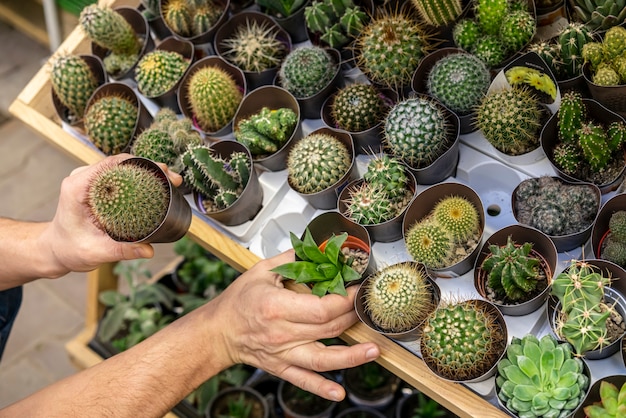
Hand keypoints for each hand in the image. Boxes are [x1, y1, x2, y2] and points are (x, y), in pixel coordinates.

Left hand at [42, 154, 182, 276]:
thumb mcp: (94, 252)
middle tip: (173, 179)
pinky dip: (140, 179)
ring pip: (123, 168)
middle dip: (150, 167)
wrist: (55, 250)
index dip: (140, 164)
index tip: (162, 171)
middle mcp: (83, 178)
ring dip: (148, 172)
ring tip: (170, 181)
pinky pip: (121, 177)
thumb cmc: (68, 249)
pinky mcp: (97, 187)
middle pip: (121, 163)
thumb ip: (121, 251)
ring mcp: (90, 181)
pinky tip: (156, 187)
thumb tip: (149, 250)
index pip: (112, 164)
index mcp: (77, 187)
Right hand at [206, 250, 380, 401]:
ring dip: (351, 357)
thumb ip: (292, 259)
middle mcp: (281, 333)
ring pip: (323, 359)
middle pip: (328, 329)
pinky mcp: (281, 367)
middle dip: (353, 318)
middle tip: (367, 309)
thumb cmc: (239, 301)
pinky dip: (321, 389)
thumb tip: (318, 248)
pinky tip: (338, 393)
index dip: (345, 300)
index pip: (322, 308)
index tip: (357, 291)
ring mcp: (282, 353)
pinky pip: (304, 380)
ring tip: (374, 350)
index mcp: (277, 307)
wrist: (218, 331)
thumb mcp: (262, 271)